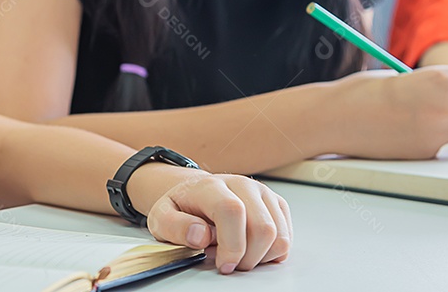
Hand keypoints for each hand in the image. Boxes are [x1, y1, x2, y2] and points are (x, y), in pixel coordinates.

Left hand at [132, 166, 291, 273]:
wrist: (195, 193)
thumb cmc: (180, 208)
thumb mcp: (161, 218)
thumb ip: (175, 227)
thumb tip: (200, 235)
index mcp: (211, 186)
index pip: (232, 211)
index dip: (231, 245)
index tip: (223, 264)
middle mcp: (241, 184)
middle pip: (262, 227)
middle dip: (247, 257)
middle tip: (228, 262)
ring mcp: (262, 193)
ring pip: (279, 236)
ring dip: (260, 257)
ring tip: (237, 253)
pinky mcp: (276, 204)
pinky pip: (286, 238)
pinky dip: (271, 253)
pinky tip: (250, 249)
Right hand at [331, 66, 447, 158]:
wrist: (335, 119)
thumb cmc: (362, 93)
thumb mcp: (403, 77)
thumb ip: (433, 84)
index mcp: (440, 80)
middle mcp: (445, 107)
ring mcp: (438, 134)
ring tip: (446, 121)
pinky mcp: (427, 153)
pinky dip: (439, 141)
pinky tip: (415, 132)